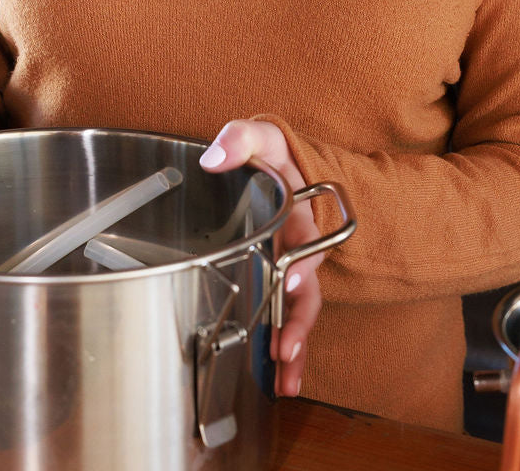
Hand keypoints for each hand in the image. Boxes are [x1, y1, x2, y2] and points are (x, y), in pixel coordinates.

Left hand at [199, 119, 322, 397]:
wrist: (283, 169)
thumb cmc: (273, 156)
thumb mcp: (263, 140)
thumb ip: (242, 139)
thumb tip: (214, 157)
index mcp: (299, 216)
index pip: (305, 242)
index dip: (302, 265)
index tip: (290, 283)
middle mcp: (300, 249)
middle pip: (305, 291)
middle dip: (296, 323)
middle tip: (284, 349)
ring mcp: (291, 270)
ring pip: (297, 315)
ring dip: (294, 348)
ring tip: (285, 380)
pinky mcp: (279, 285)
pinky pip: (286, 320)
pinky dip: (286, 351)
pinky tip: (277, 380)